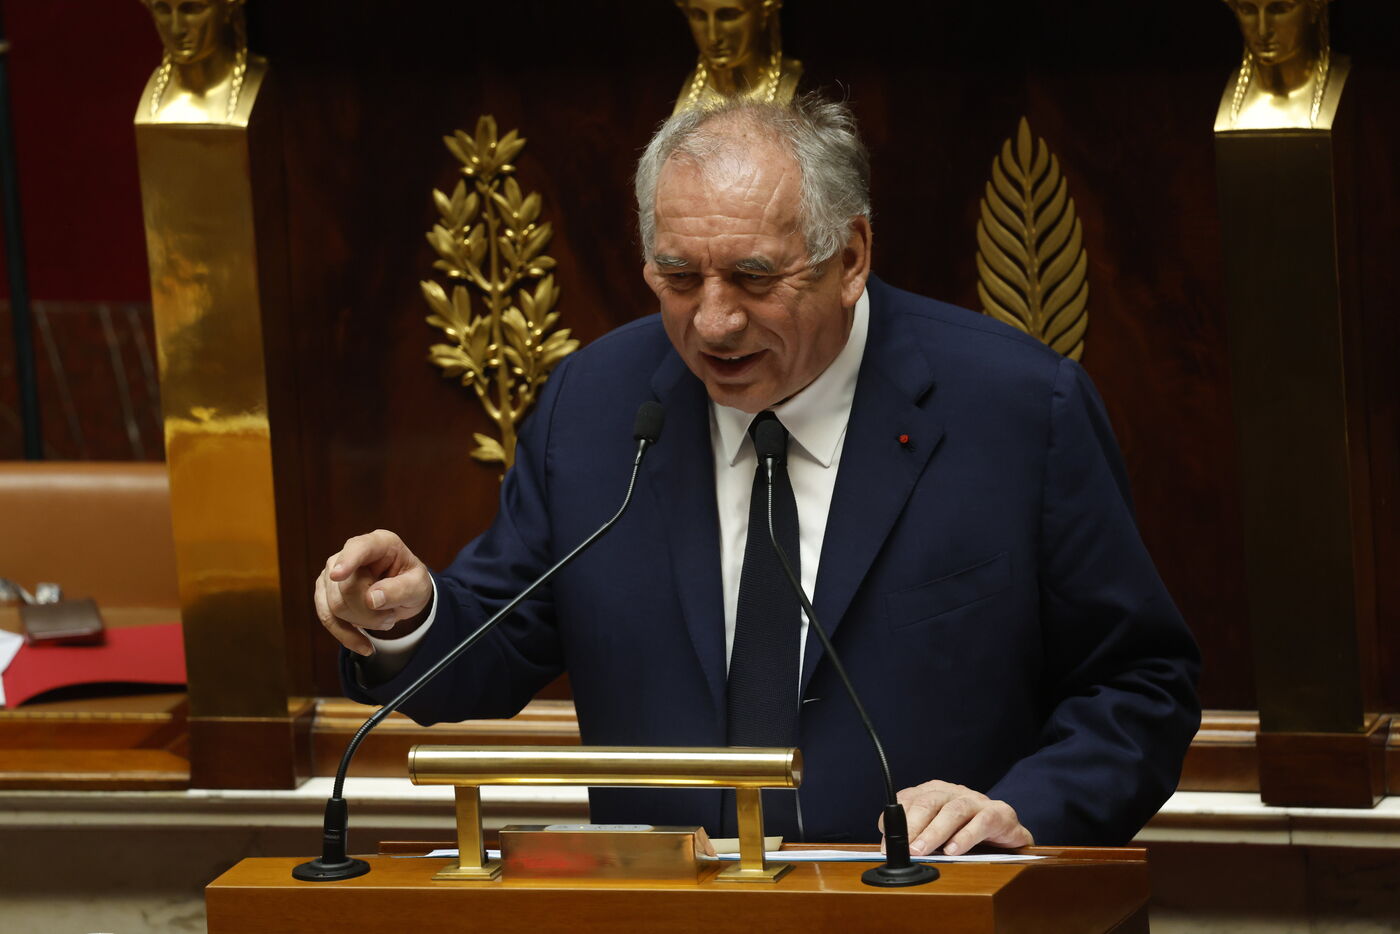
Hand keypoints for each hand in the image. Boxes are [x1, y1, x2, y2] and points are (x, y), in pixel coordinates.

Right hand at [313, 529, 432, 656]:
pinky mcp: (324, 592)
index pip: (359, 547)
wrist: (403, 596)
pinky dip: (346, 636)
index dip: (348, 561)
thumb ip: (400, 590)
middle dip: (370, 612)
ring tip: (385, 619)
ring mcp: (332, 571)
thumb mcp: (418, 587)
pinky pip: (327, 619)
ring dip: (363, 622)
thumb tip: (372, 599)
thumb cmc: (412, 584)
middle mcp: (350, 552)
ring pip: (335, 606)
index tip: (337, 575)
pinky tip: (365, 646)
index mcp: (379, 543)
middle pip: (346, 588)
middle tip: (392, 617)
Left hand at [878, 780, 1033, 856]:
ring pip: (952, 811)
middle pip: (928, 803)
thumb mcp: (936, 834)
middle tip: (904, 850)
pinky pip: (981, 822)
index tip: (888, 846)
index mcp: (933, 792)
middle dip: (912, 827)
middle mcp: (953, 792)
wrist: (1008, 833)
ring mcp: (976, 801)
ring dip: (934, 833)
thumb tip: (889, 849)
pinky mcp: (999, 814)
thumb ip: (914, 837)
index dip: (895, 822)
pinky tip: (953, 851)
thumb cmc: (966, 832)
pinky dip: (965, 837)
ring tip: (921, 851)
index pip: (907, 800)